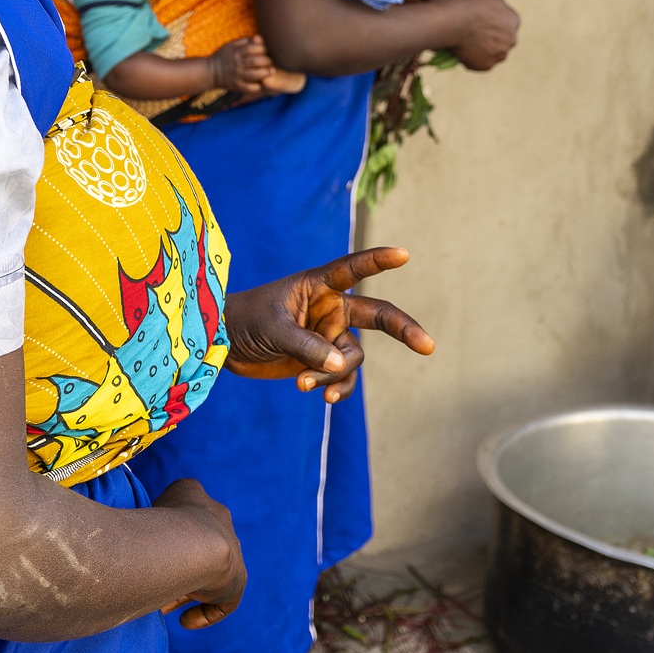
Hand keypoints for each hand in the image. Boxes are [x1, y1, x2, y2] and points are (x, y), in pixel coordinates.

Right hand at [154, 479, 244, 628]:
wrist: (193, 543)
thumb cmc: (158, 526)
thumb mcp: (145, 514)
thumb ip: (146, 528)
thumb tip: (135, 547)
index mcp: (196, 498)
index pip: (180, 520)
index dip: (163, 543)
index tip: (149, 561)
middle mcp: (218, 518)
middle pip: (196, 547)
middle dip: (177, 567)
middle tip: (155, 584)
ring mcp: (231, 548)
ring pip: (208, 573)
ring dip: (186, 591)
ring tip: (163, 608)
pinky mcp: (238, 579)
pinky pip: (223, 599)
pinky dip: (204, 612)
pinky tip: (185, 621)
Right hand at [210, 37, 276, 93]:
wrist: (209, 72)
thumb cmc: (222, 57)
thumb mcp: (229, 46)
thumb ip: (242, 41)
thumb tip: (257, 37)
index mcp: (236, 52)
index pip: (253, 48)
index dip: (263, 48)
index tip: (267, 50)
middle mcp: (236, 64)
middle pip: (255, 61)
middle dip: (267, 60)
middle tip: (271, 61)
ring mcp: (236, 75)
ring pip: (254, 75)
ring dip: (265, 73)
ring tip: (271, 71)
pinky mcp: (236, 86)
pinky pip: (249, 88)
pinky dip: (257, 86)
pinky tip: (261, 84)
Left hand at [222, 247, 435, 401]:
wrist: (224, 345)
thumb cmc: (246, 320)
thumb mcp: (274, 328)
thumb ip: (307, 345)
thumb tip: (340, 364)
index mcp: (318, 285)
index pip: (353, 269)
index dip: (377, 260)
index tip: (404, 254)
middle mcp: (330, 307)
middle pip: (376, 315)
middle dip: (402, 330)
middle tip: (428, 346)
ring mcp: (329, 334)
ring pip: (352, 356)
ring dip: (334, 373)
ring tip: (303, 384)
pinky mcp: (322, 359)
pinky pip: (342, 375)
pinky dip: (336, 387)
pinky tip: (325, 398)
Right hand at [445, 0, 519, 70]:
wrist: (453, 22)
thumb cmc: (468, 1)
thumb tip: (489, 0)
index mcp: (513, 19)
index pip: (506, 21)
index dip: (493, 20)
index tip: (482, 20)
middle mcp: (511, 39)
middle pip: (502, 39)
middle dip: (491, 37)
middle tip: (475, 32)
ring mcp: (499, 54)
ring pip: (492, 52)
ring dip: (483, 49)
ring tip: (467, 43)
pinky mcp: (486, 65)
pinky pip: (480, 62)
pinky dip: (472, 59)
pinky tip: (462, 51)